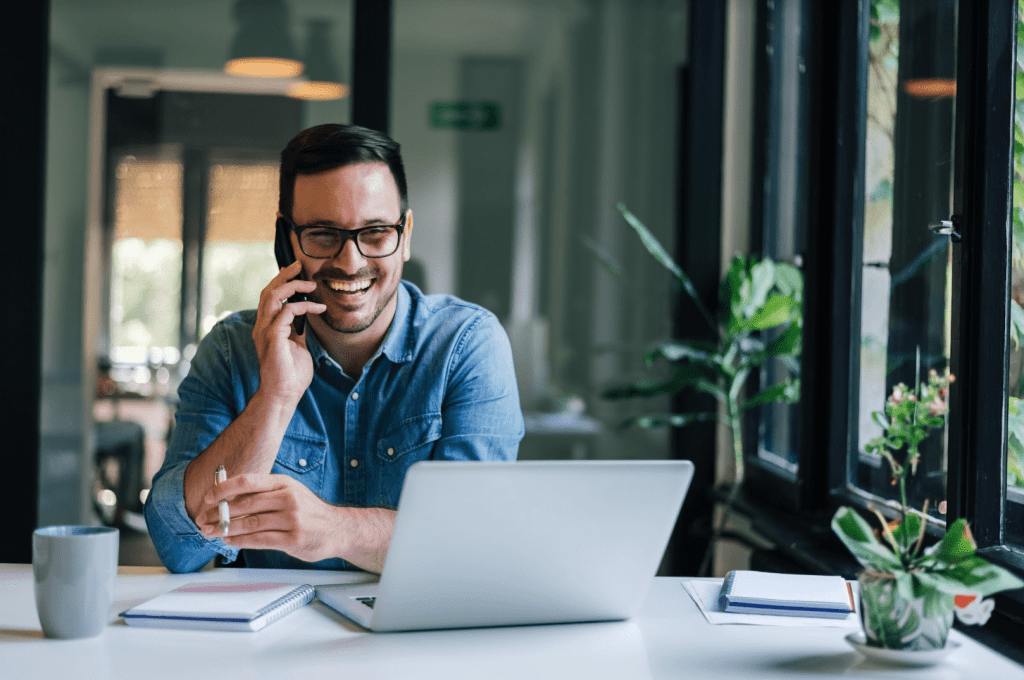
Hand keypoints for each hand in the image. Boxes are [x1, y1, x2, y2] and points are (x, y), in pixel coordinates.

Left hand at [197, 473, 341, 562]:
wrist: (337, 529)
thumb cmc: (308, 511)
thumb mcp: (289, 493)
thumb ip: (263, 494)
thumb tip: (228, 498)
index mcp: (283, 483)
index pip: (248, 481)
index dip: (224, 489)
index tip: (207, 498)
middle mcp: (288, 498)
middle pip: (245, 504)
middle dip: (219, 513)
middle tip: (202, 519)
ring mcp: (292, 519)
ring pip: (250, 523)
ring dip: (225, 529)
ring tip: (210, 532)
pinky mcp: (293, 539)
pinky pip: (260, 540)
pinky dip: (240, 541)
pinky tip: (230, 541)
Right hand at [252, 261, 324, 406]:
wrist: (283, 395)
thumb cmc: (291, 375)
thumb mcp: (297, 346)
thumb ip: (297, 331)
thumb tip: (305, 318)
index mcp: (266, 327)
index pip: (269, 297)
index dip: (281, 282)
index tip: (297, 273)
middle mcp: (262, 326)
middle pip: (267, 291)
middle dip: (284, 276)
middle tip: (299, 266)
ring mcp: (265, 331)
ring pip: (272, 296)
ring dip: (292, 286)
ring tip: (310, 284)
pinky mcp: (273, 338)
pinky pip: (286, 312)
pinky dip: (303, 306)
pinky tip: (318, 308)